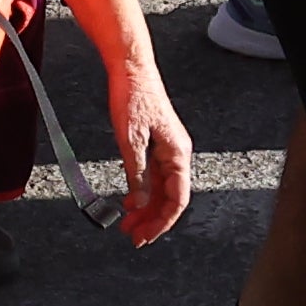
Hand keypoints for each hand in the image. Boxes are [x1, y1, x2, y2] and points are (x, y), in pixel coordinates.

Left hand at [110, 80, 196, 246]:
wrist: (131, 69)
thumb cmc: (133, 97)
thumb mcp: (131, 140)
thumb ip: (138, 174)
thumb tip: (141, 202)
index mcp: (178, 153)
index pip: (177, 199)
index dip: (162, 222)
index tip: (145, 236)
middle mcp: (177, 154)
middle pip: (169, 197)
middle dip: (152, 220)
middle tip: (133, 236)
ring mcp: (167, 150)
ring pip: (160, 189)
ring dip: (145, 208)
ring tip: (127, 224)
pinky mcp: (156, 144)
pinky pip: (153, 176)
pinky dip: (141, 192)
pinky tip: (128, 202)